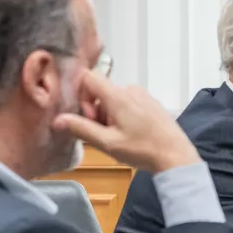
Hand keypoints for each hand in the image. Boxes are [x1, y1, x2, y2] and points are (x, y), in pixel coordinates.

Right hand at [53, 70, 199, 172]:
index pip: (89, 77)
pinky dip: (123, 116)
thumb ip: (81, 129)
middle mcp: (130, 89)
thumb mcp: (108, 143)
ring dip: (109, 116)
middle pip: (101, 91)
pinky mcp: (151, 103)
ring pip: (114, 99)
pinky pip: (128, 103)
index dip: (82, 95)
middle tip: (104, 134)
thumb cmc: (141, 149)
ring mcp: (143, 95)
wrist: (176, 156)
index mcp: (118, 95)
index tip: (88, 117)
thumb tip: (56, 119)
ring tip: (119, 138)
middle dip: (96, 111)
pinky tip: (131, 135)